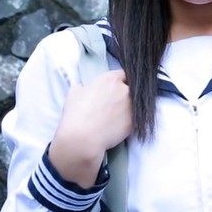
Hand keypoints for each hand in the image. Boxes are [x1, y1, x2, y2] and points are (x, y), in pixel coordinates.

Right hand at [49, 70, 132, 186]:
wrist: (84, 137)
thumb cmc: (76, 113)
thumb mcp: (75, 92)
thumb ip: (85, 86)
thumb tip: (85, 87)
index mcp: (111, 79)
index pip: (123, 74)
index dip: (120, 81)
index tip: (116, 88)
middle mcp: (125, 89)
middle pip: (131, 88)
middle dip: (125, 93)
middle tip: (117, 103)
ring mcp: (132, 105)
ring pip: (136, 103)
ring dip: (129, 106)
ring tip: (119, 115)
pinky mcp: (135, 121)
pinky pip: (135, 117)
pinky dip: (129, 120)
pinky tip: (120, 125)